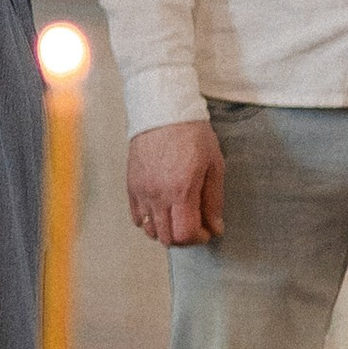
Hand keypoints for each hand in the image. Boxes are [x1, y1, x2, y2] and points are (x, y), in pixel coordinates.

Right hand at [126, 119, 223, 247]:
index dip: (200, 238)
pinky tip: (161, 211)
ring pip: (150, 230)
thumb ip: (213, 200)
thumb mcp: (213, 165)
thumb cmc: (191, 133)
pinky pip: (136, 216)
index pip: (186, 234)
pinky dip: (148, 221)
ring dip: (166, 231)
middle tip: (195, 225)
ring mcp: (142, 191)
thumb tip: (216, 227)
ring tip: (178, 218)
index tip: (207, 230)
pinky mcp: (131, 185)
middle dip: (185, 238)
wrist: (163, 110)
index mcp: (181, 191)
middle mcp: (158, 195)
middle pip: (167, 238)